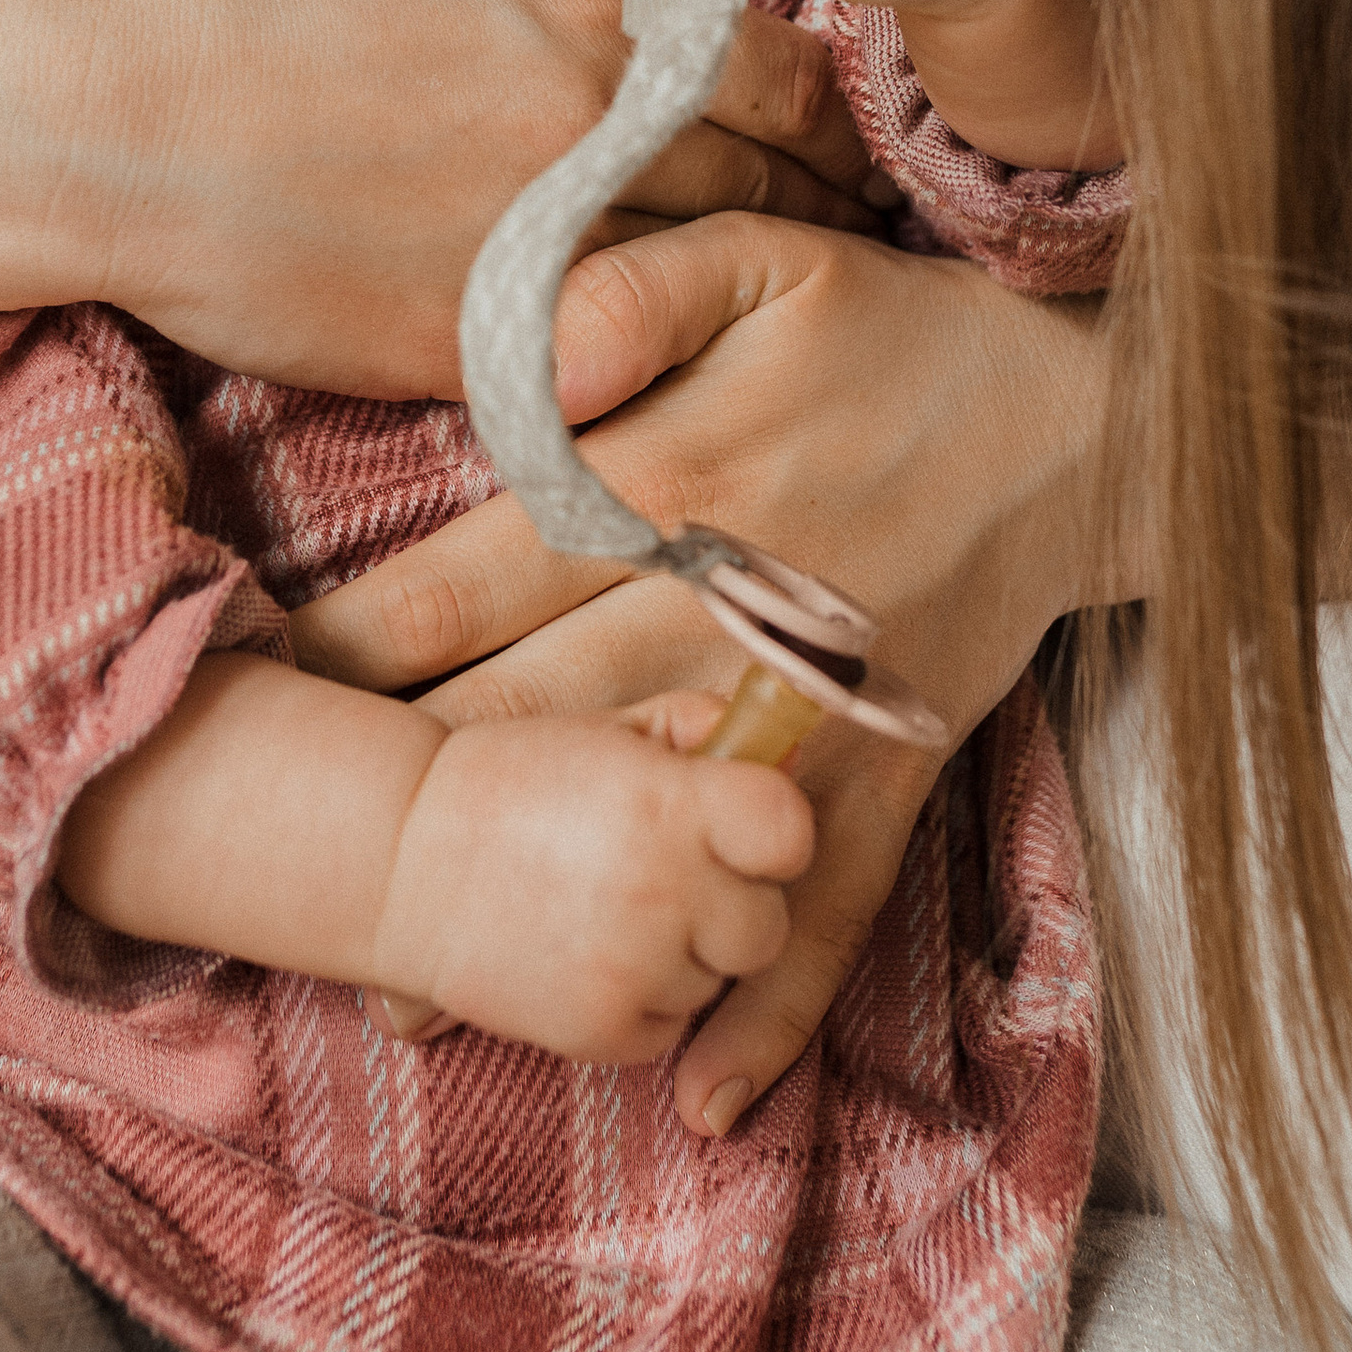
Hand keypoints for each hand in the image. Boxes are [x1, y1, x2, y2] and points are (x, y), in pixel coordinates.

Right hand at [90, 0, 876, 392]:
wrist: (119, 92)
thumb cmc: (248, 8)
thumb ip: (557, 23)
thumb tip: (628, 68)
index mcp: (593, 11)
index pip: (792, 84)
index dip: (826, 137)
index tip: (832, 169)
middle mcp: (601, 121)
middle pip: (778, 199)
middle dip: (817, 238)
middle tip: (840, 275)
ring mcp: (549, 239)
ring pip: (709, 298)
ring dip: (742, 325)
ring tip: (767, 352)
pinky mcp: (482, 346)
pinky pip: (607, 380)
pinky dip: (634, 388)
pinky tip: (643, 398)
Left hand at [295, 219, 1117, 1130]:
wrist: (1095, 422)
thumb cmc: (900, 328)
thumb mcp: (766, 259)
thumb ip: (631, 295)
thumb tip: (524, 361)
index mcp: (674, 491)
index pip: (469, 580)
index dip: (353, 643)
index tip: (256, 688)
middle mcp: (724, 621)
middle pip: (530, 730)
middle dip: (403, 808)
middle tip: (278, 881)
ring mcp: (811, 719)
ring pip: (646, 839)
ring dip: (542, 930)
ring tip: (421, 1013)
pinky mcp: (892, 777)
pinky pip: (825, 910)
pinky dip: (770, 1009)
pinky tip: (700, 1092)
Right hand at [373, 691, 811, 1059]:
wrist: (397, 859)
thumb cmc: (507, 780)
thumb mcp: (605, 730)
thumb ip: (698, 730)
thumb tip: (780, 752)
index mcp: (673, 803)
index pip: (791, 832)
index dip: (773, 833)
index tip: (743, 830)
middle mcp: (667, 890)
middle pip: (767, 925)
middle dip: (730, 904)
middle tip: (666, 876)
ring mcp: (637, 969)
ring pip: (715, 981)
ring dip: (682, 954)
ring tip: (608, 910)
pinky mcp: (604, 1032)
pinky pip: (667, 1028)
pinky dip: (639, 1001)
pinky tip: (585, 952)